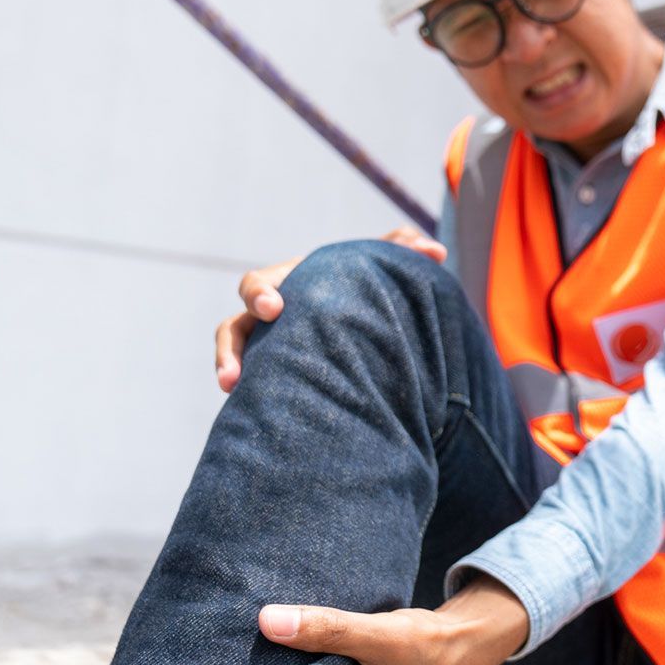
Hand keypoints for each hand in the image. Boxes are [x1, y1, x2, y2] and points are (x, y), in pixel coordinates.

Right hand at [213, 228, 444, 392]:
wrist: (366, 329)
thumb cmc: (368, 292)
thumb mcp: (382, 272)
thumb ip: (404, 252)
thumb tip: (435, 251)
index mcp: (290, 286)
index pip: (260, 285)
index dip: (260, 294)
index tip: (275, 309)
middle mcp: (273, 317)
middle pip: (237, 325)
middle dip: (233, 346)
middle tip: (238, 371)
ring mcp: (270, 347)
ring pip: (237, 356)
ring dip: (228, 368)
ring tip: (231, 389)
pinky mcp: (274, 374)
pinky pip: (255, 385)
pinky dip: (250, 394)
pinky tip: (252, 413)